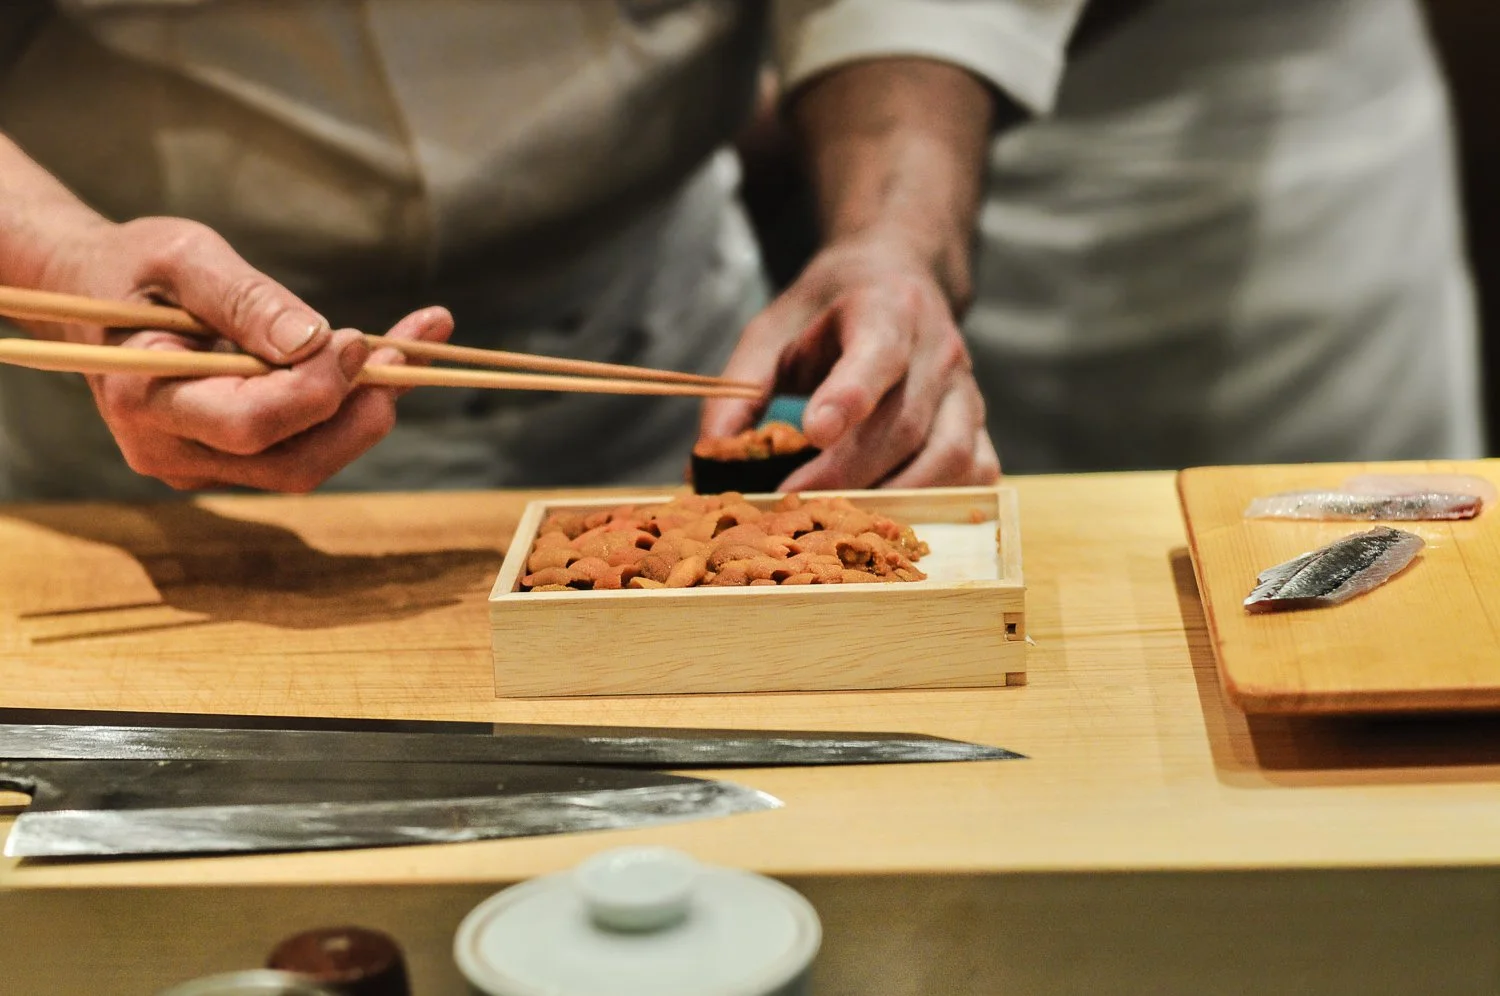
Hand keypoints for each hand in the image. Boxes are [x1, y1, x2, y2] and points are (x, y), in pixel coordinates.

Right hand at [32, 216, 452, 491]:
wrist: (96, 297)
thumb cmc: (134, 268)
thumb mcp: (183, 257)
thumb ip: (245, 299)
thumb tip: (314, 341)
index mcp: (144, 400)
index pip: (251, 424)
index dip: (316, 389)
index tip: (358, 339)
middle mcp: (171, 452)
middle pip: (293, 462)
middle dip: (360, 410)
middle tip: (405, 351)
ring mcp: (203, 466)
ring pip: (308, 463)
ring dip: (369, 411)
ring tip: (412, 350)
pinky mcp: (233, 461)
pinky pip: (304, 449)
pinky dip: (351, 410)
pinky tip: (385, 364)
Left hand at [700, 236, 999, 488]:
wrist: (895, 279)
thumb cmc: (827, 313)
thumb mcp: (772, 331)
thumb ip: (739, 387)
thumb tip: (709, 457)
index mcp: (887, 308)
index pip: (879, 354)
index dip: (850, 396)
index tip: (813, 433)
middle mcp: (939, 348)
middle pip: (904, 424)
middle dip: (845, 473)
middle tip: (790, 503)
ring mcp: (967, 389)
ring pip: (946, 457)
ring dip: (890, 498)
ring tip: (835, 521)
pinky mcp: (978, 425)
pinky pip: (975, 474)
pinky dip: (935, 503)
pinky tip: (888, 514)